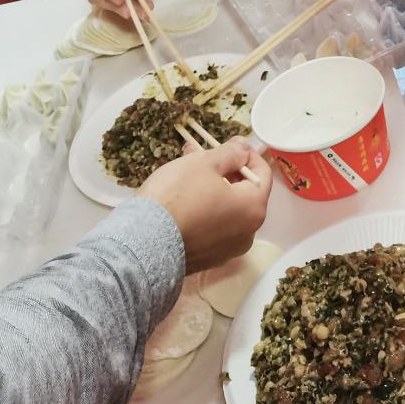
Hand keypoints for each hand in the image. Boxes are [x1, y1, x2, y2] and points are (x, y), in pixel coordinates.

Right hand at [139, 138, 272, 273]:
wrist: (142, 244)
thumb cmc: (177, 197)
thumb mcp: (204, 163)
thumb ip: (231, 153)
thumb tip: (245, 148)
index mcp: (253, 209)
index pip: (262, 174)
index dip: (247, 154)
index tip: (230, 144)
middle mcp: (247, 234)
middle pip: (243, 193)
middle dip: (223, 169)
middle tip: (201, 152)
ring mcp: (227, 250)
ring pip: (225, 209)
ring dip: (210, 186)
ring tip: (185, 168)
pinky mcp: (206, 259)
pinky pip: (212, 227)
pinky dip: (203, 209)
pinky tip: (181, 196)